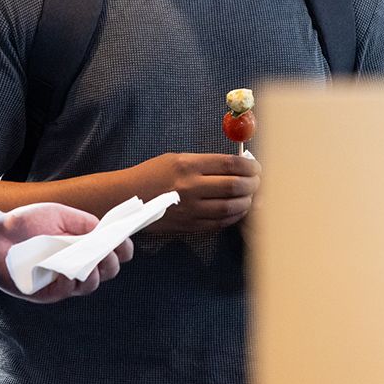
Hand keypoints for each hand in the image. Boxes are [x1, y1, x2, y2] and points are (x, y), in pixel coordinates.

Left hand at [0, 201, 132, 303]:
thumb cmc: (26, 224)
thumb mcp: (59, 215)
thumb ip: (84, 223)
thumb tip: (107, 230)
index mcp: (84, 246)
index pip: (112, 252)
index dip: (123, 249)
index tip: (124, 241)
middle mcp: (77, 265)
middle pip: (108, 271)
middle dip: (113, 262)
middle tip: (109, 252)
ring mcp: (63, 281)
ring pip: (90, 285)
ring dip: (96, 275)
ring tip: (93, 264)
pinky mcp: (46, 293)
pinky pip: (65, 292)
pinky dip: (70, 283)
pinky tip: (69, 274)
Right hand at [132, 151, 260, 233]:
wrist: (126, 198)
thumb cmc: (152, 174)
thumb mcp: (176, 158)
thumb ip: (205, 162)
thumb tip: (237, 166)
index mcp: (188, 164)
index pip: (229, 164)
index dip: (249, 166)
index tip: (256, 167)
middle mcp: (190, 186)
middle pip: (234, 186)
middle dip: (253, 184)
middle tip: (258, 182)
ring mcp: (190, 208)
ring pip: (230, 207)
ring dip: (246, 202)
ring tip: (249, 196)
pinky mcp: (188, 225)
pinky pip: (219, 223)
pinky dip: (233, 216)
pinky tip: (236, 210)